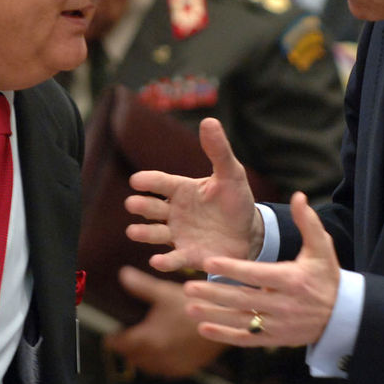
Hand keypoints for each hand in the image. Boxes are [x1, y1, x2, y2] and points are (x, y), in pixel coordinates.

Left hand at [106, 267, 227, 376]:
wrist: (224, 322)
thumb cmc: (193, 306)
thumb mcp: (164, 292)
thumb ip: (140, 286)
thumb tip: (123, 275)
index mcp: (146, 340)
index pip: (119, 345)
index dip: (113, 339)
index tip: (111, 335)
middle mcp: (156, 357)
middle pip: (132, 358)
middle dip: (127, 349)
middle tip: (126, 338)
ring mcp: (171, 366)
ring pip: (148, 367)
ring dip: (142, 358)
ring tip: (143, 345)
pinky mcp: (185, 369)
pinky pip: (165, 372)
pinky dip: (160, 364)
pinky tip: (164, 352)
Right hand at [125, 118, 262, 273]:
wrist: (251, 233)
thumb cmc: (236, 200)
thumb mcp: (231, 174)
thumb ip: (218, 150)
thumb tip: (209, 120)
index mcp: (182, 190)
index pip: (161, 183)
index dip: (148, 181)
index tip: (136, 181)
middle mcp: (175, 212)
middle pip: (152, 208)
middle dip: (141, 206)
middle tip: (132, 204)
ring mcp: (179, 235)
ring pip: (155, 234)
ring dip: (143, 233)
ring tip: (133, 231)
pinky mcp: (188, 256)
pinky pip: (174, 259)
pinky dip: (164, 262)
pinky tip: (157, 261)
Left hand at [184, 193, 340, 347]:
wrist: (342, 316)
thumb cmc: (327, 277)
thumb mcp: (322, 248)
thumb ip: (308, 222)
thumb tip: (299, 195)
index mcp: (292, 280)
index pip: (257, 274)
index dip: (233, 268)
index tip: (209, 260)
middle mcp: (284, 304)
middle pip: (244, 299)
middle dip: (215, 293)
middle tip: (188, 286)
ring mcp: (278, 325)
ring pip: (241, 320)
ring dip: (214, 315)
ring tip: (189, 307)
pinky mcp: (274, 339)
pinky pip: (246, 339)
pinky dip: (225, 335)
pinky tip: (203, 329)